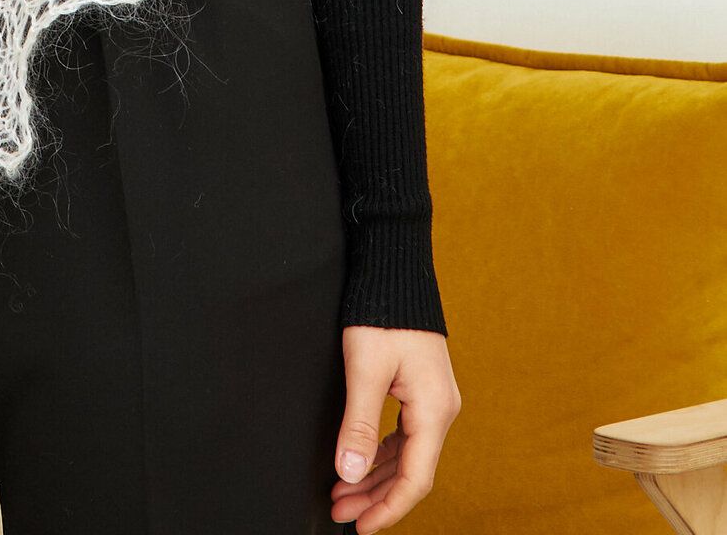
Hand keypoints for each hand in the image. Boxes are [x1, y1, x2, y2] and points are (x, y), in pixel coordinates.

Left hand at [330, 326, 460, 530]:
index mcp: (433, 410)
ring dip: (375, 475)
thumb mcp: (365, 369)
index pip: (414, 480)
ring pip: (405, 454)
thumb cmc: (383, 313)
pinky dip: (381, 452)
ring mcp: (432, 400)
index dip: (388, 509)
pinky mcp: (420, 389)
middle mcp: (440, 410)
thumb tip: (350, 472)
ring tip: (342, 492)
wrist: (396, 271)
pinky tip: (360, 460)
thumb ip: (358, 424)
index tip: (360, 527)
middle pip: (409, 471)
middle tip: (340, 511)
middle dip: (374, 495)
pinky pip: (403, 435)